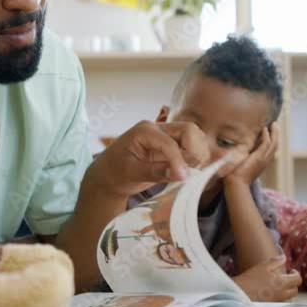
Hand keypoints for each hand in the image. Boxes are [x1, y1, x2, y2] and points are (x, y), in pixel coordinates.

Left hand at [84, 121, 208, 197]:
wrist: (108, 176)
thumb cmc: (114, 173)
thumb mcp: (130, 173)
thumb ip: (155, 172)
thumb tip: (181, 174)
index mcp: (145, 130)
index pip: (170, 143)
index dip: (179, 161)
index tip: (182, 178)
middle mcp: (158, 128)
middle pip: (189, 130)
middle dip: (194, 151)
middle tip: (190, 172)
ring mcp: (167, 136)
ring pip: (194, 137)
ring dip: (197, 154)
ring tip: (188, 173)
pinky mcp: (172, 146)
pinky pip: (192, 146)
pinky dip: (195, 158)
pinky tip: (187, 171)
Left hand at [224, 123, 278, 186]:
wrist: (236, 185)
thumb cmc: (235, 178)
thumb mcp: (241, 167)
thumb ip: (243, 159)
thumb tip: (238, 153)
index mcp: (262, 163)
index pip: (270, 150)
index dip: (272, 140)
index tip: (270, 132)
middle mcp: (265, 161)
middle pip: (275, 146)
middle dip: (276, 134)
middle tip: (275, 125)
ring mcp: (263, 160)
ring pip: (274, 143)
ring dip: (274, 133)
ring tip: (273, 124)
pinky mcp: (259, 157)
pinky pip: (266, 144)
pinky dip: (267, 136)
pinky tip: (265, 129)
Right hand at [233, 256, 300, 301]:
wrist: (239, 294)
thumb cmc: (251, 279)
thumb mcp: (263, 266)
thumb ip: (276, 261)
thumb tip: (284, 258)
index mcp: (283, 283)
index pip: (298, 280)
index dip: (296, 273)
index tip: (291, 270)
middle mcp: (283, 294)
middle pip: (295, 290)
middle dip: (293, 283)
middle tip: (285, 277)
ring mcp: (277, 302)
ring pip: (289, 297)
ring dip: (287, 290)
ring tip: (278, 284)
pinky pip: (281, 302)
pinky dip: (280, 296)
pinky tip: (270, 291)